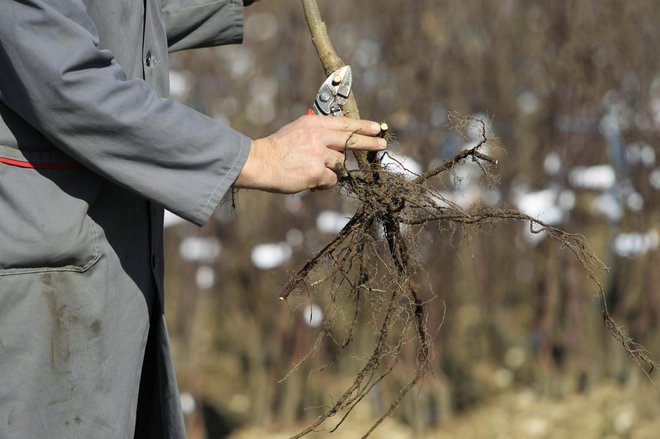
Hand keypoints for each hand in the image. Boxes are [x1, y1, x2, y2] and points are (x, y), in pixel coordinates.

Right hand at [234, 115, 385, 192]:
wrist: (260, 162)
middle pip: (351, 140)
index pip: (344, 123)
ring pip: (340, 164)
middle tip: (382, 143)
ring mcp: (319, 155)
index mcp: (313, 124)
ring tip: (313, 170)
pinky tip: (311, 181)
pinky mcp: (317, 173)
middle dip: (369, 143)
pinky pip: (331, 180)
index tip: (376, 127)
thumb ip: (316, 132)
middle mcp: (318, 136)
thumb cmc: (277, 149)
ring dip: (332, 169)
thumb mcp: (297, 130)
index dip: (362, 126)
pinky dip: (324, 183)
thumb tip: (337, 140)